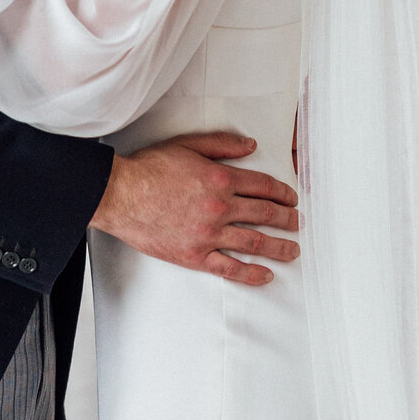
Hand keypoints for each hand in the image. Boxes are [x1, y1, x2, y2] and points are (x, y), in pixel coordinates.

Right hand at [89, 132, 299, 285]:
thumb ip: (222, 144)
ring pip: (255, 242)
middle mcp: (220, 207)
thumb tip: (251, 146)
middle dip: (287, 219)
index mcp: (220, 178)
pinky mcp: (195, 256)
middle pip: (265, 214)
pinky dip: (252, 273)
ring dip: (279, 247)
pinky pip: (230, 268)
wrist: (121, 194)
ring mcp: (209, 234)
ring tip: (293, 250)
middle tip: (297, 223)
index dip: (283, 192)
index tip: (292, 198)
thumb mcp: (187, 145)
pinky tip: (266, 275)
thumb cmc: (149, 169)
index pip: (263, 186)